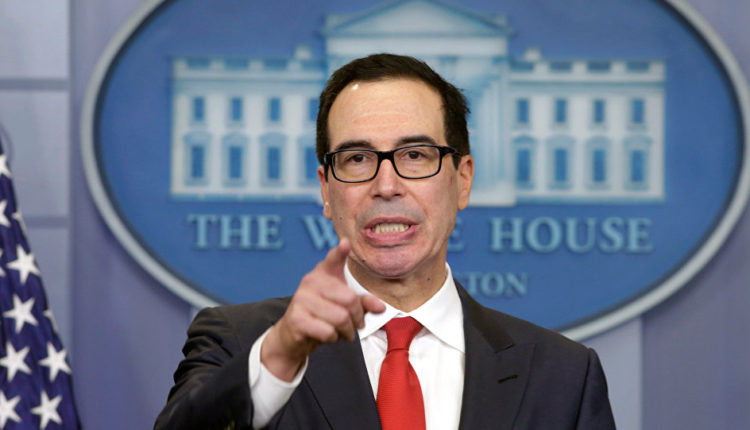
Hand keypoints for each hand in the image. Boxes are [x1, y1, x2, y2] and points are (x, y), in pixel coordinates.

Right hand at [260, 238, 385, 380]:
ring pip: (340, 318)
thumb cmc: (323, 316)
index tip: (346, 243)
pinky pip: (328, 332)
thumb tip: (380, 307)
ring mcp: (301, 299)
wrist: (294, 335)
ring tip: (342, 331)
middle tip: (355, 325)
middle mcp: (310, 281)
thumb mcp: (345, 306)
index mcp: (324, 273)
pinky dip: (333, 338)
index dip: (340, 252)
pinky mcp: (296, 319)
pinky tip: (327, 335)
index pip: (333, 259)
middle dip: (357, 318)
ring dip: (346, 331)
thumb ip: (363, 303)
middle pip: (349, 299)